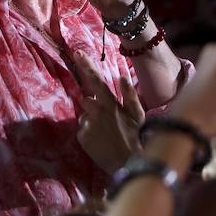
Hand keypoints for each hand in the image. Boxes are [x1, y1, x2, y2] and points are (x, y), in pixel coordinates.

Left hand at [72, 51, 144, 173]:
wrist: (128, 163)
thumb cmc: (137, 137)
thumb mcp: (138, 114)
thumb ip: (129, 94)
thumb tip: (122, 76)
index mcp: (110, 103)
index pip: (96, 80)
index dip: (86, 65)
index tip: (77, 53)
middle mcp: (96, 112)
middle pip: (87, 99)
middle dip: (94, 104)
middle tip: (108, 118)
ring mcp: (87, 125)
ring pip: (85, 116)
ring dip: (93, 119)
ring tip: (107, 132)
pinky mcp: (82, 138)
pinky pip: (83, 130)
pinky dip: (90, 133)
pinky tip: (102, 140)